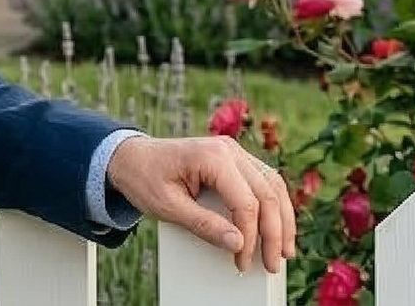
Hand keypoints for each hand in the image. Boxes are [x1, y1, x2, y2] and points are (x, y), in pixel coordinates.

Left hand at [104, 134, 295, 274]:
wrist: (129, 157)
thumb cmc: (144, 178)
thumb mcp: (167, 207)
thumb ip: (203, 225)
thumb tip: (238, 243)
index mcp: (212, 157)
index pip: (245, 202)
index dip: (250, 237)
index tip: (243, 262)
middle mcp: (229, 149)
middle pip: (267, 194)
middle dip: (274, 233)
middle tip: (272, 264)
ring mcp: (234, 151)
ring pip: (273, 185)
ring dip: (283, 219)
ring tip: (285, 249)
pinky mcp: (234, 159)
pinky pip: (264, 181)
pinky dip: (274, 205)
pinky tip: (278, 225)